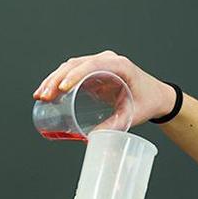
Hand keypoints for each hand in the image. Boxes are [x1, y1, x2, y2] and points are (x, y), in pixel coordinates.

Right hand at [33, 51, 177, 125]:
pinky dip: (58, 81)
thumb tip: (93, 138)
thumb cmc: (147, 102)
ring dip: (53, 79)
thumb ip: (115, 125)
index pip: (92, 64)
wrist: (157, 96)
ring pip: (70, 66)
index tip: (62, 88)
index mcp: (119, 65)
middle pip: (76, 64)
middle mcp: (107, 59)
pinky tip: (47, 92)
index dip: (75, 75)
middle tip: (45, 96)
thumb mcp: (133, 115)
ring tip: (40, 96)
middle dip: (57, 79)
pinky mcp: (93, 70)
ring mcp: (99, 63)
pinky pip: (72, 71)